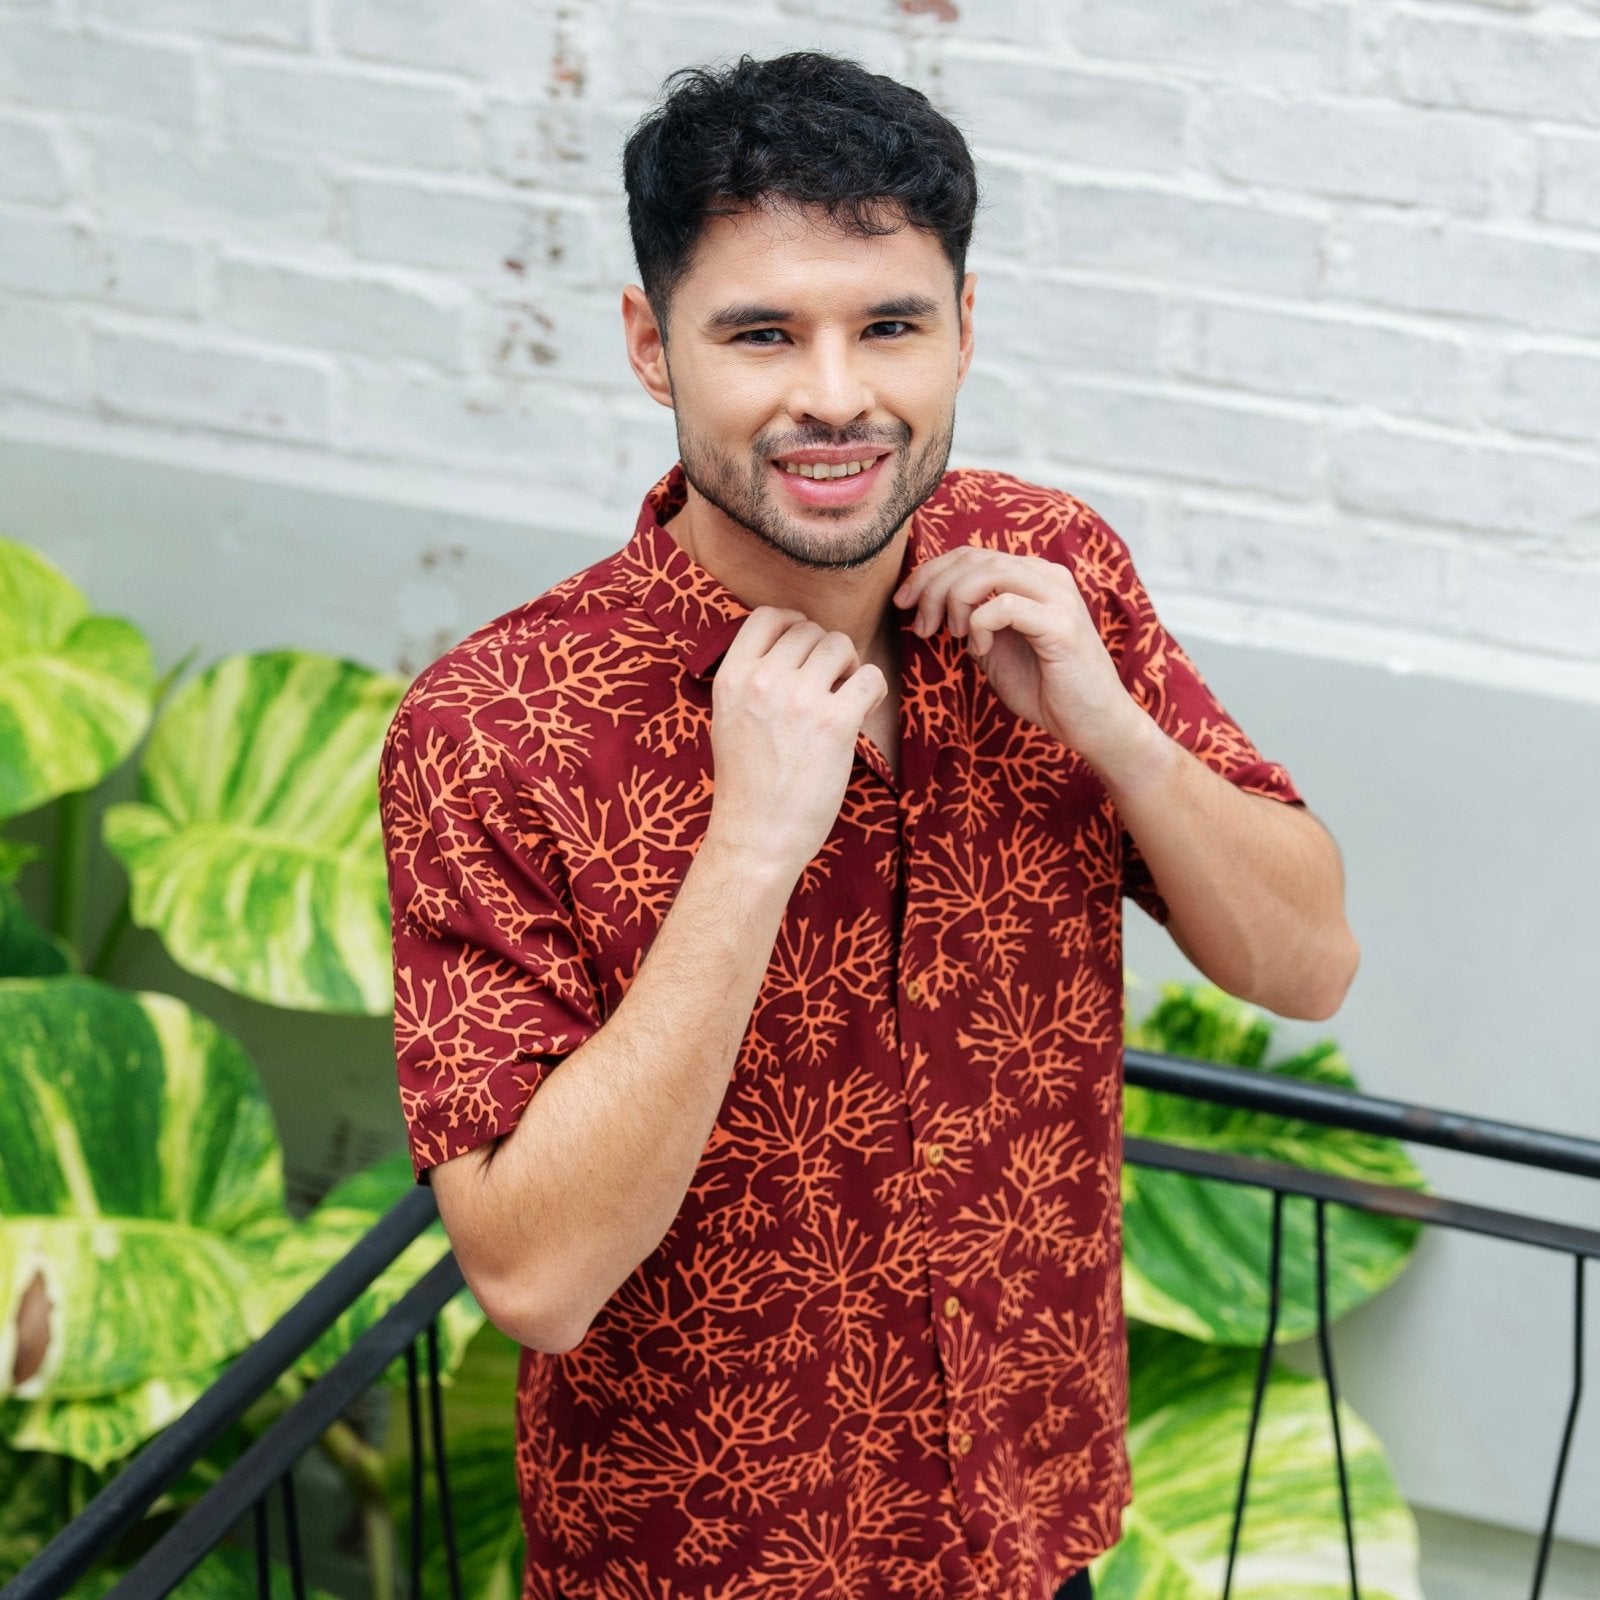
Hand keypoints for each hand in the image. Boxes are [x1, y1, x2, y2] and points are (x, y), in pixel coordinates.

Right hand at [704, 607, 886, 878]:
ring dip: (849, 667)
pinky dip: (872, 690)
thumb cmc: (746, 784)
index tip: (804, 645)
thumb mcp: (728, 719)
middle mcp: (764, 681)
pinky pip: (870, 678)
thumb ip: (750, 679)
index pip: (767, 616)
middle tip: (828, 684)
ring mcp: (800, 700)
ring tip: (844, 697)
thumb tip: (787, 646)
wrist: (756, 836)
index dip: (793, 623)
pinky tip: (862, 711)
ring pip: (840, 646)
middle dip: (825, 652)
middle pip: (810, 631)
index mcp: (732, 677)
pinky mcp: (836, 723)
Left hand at [894, 548, 1148, 772]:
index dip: (929, 573)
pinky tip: (980, 650)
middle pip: (974, 557)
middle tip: (920, 624)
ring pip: (989, 572)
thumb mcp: (995, 648)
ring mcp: (1058, 597)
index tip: (904, 603)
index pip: (971, 555)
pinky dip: (981, 625)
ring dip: (955, 601)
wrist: (1093, 724)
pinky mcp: (1062, 625)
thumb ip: (972, 621)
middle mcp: (1047, 577)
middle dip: (933, 587)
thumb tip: (932, 604)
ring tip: (950, 634)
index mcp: (1032, 577)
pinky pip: (1006, 605)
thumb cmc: (1046, 688)